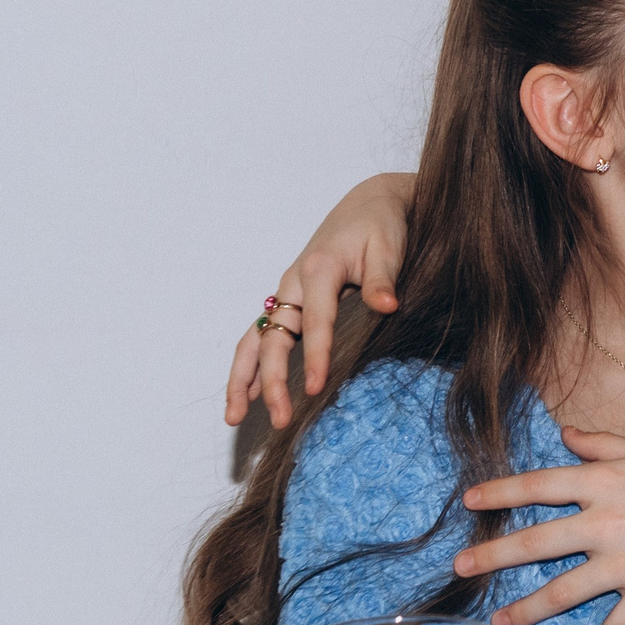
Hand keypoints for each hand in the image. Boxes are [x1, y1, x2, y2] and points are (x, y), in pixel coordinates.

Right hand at [223, 172, 416, 427]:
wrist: (369, 205)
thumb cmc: (381, 226)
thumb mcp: (389, 246)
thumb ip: (383, 278)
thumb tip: (387, 306)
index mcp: (318, 269)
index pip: (315, 321)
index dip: (316, 356)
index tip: (316, 390)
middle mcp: (293, 283)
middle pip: (273, 338)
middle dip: (273, 380)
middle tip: (281, 420)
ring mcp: (287, 293)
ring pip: (255, 339)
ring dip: (244, 379)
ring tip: (235, 418)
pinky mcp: (290, 301)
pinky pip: (263, 338)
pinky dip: (252, 367)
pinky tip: (248, 398)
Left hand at [457, 428, 624, 624]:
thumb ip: (601, 443)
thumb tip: (566, 435)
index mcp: (603, 483)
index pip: (539, 487)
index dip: (500, 492)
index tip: (469, 501)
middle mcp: (606, 524)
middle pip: (538, 543)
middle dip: (494, 555)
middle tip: (460, 567)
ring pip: (566, 592)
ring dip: (528, 609)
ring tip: (498, 623)